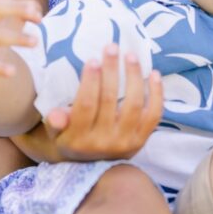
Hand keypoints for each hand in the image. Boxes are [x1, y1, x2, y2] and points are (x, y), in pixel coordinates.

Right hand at [42, 43, 163, 160]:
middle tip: (112, 47)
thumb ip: (56, 122)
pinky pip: (153, 115)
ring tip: (130, 56)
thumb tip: (55, 115)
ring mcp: (125, 141)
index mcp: (79, 138)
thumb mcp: (56, 133)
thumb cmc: (71, 138)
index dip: (90, 81)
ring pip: (133, 105)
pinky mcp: (142, 140)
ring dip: (133, 77)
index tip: (93, 59)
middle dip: (111, 71)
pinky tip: (154, 74)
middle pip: (109, 100)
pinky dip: (157, 94)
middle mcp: (104, 142)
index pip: (85, 105)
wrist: (93, 166)